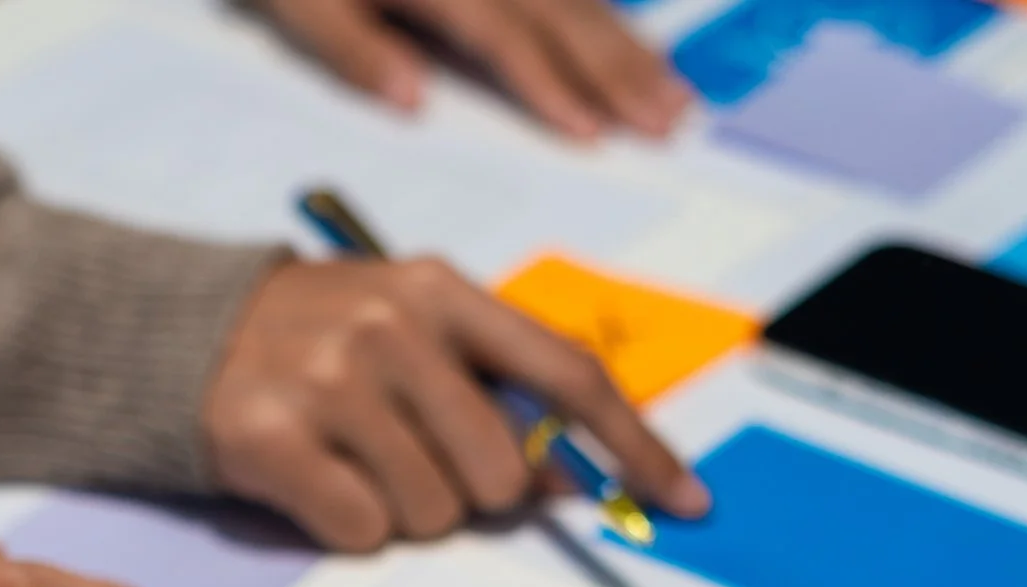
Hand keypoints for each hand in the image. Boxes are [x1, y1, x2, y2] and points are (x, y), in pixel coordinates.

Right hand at [203, 259, 707, 551]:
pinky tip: (316, 485)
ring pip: (431, 513)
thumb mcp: (412, 336)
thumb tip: (566, 483)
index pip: (566, 374)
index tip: (685, 502)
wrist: (177, 337)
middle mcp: (389, 325)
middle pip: (498, 472)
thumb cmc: (317, 345)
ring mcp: (327, 380)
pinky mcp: (271, 437)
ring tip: (355, 465)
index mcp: (441, 292)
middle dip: (471, 496)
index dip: (633, 445)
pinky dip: (348, 528)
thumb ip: (492, 393)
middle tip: (416, 465)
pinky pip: (362, 531)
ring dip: (404, 514)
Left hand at [260, 0, 689, 137]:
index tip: (592, 134)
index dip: (551, 87)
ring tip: (673, 96)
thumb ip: (352, 48)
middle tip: (671, 123)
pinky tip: (632, 42)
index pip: (504, 38)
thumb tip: (411, 102)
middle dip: (621, 71)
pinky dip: (606, 12)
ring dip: (629, 46)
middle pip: (564, 14)